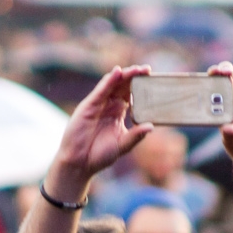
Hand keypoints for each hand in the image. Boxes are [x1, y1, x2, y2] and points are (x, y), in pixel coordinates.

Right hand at [46, 66, 153, 199]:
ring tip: (136, 69)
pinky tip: (117, 73)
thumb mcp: (123, 145)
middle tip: (147, 70)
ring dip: (124, 75)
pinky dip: (109, 81)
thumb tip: (151, 126)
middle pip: (123, 86)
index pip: (131, 94)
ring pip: (112, 85)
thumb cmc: (99, 155)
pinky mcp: (88, 106)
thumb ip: (136, 135)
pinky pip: (100, 91)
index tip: (153, 80)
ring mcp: (98, 104)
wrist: (79, 163)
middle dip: (134, 76)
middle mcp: (108, 105)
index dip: (140, 86)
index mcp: (118, 112)